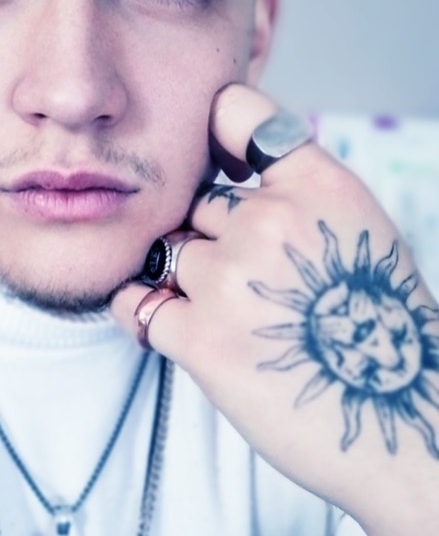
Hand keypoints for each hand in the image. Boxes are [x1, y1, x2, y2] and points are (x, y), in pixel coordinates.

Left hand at [111, 84, 438, 535]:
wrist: (401, 424)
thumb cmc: (378, 329)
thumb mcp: (354, 227)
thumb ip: (292, 190)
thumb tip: (220, 168)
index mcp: (317, 185)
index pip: (234, 111)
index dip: (214, 137)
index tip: (220, 166)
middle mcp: (270, 221)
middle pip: (195, 201)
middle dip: (211, 236)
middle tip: (251, 285)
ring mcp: (230, 278)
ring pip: (167, 253)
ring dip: (185, 282)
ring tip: (236, 321)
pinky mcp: (200, 340)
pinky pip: (134, 302)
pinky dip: (144, 313)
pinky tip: (179, 330)